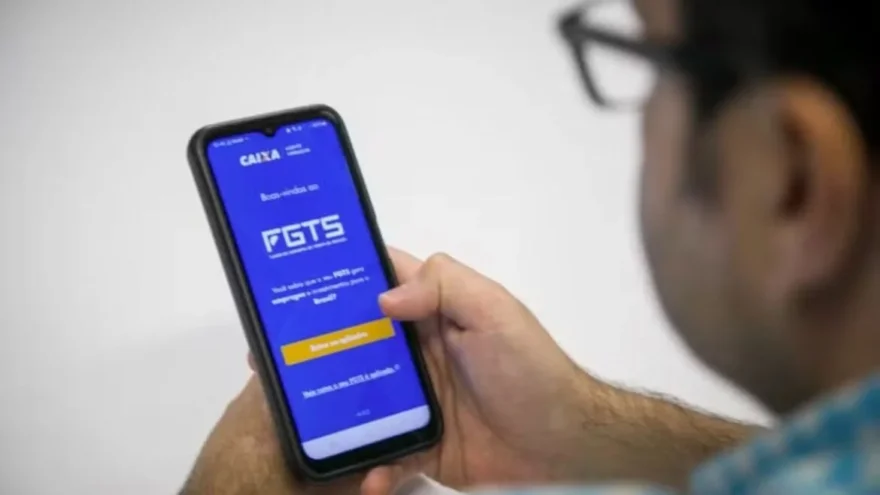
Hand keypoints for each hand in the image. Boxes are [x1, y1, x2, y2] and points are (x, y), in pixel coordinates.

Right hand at [182, 249, 595, 493]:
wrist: (561, 445)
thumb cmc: (530, 370)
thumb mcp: (495, 311)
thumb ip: (445, 286)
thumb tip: (383, 298)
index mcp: (434, 311)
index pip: (381, 281)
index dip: (342, 276)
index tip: (296, 278)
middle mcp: (417, 350)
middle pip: (356, 340)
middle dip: (315, 344)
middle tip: (274, 352)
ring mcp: (416, 397)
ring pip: (358, 395)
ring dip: (328, 405)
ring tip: (293, 413)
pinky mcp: (419, 442)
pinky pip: (382, 450)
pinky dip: (370, 463)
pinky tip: (365, 473)